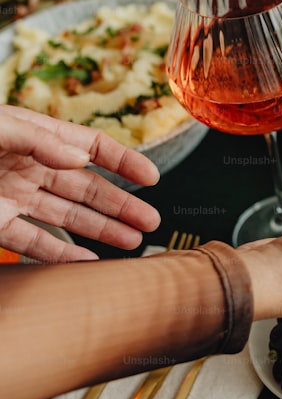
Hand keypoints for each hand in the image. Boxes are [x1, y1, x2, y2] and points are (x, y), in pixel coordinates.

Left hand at [0, 105, 159, 261]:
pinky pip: (30, 242)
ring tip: (132, 241)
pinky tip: (85, 261)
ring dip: (101, 230)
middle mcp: (29, 168)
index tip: (151, 177)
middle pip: (87, 188)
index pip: (91, 148)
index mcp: (36, 137)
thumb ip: (39, 139)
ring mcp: (13, 197)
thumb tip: (81, 158)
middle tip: (149, 220)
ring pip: (66, 217)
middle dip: (121, 205)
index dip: (124, 162)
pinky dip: (58, 254)